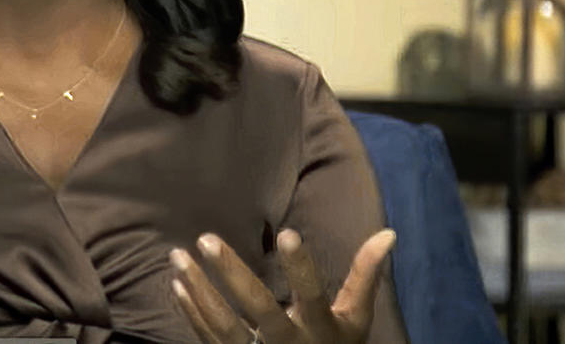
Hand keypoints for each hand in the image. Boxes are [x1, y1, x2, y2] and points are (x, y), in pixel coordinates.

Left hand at [169, 228, 395, 342]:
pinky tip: (177, 283)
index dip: (301, 267)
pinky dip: (191, 312)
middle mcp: (288, 343)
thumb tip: (388, 233)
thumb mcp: (356, 317)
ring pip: (223, 324)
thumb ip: (365, 276)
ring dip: (198, 289)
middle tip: (206, 239)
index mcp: (320, 328)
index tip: (288, 232)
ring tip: (177, 256)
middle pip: (257, 308)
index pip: (312, 295)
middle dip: (231, 273)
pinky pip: (208, 338)